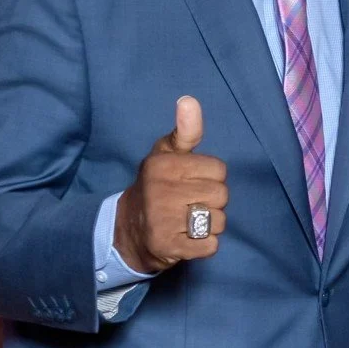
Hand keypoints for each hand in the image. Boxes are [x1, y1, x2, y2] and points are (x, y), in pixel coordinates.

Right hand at [113, 96, 228, 274]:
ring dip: (209, 226)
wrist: (127, 231)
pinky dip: (204, 246)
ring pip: (219, 221)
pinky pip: (210, 245)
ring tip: (187, 222)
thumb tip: (189, 100)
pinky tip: (187, 239)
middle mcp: (161, 190)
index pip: (220, 170)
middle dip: (212, 202)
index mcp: (164, 164)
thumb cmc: (157, 186)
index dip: (211, 178)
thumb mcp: (167, 154)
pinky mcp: (168, 246)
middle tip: (189, 205)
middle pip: (222, 195)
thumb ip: (185, 131)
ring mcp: (163, 220)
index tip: (192, 183)